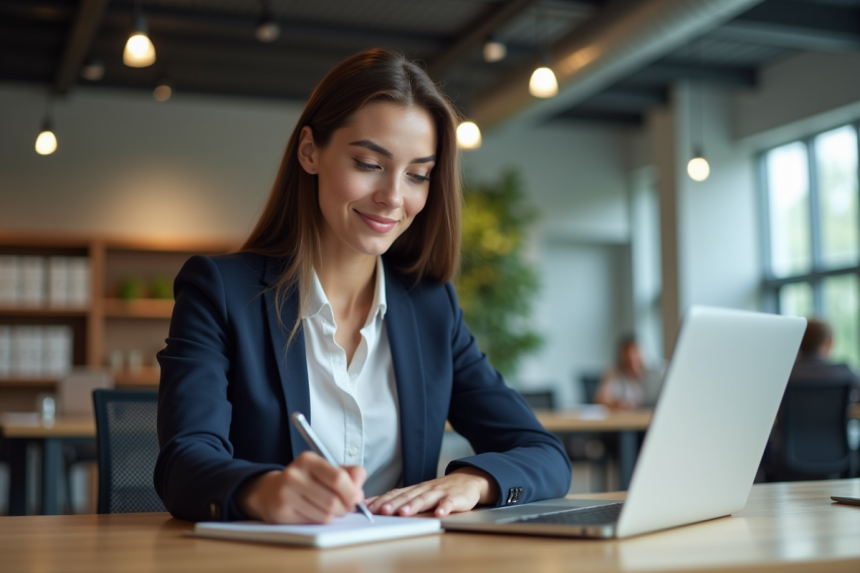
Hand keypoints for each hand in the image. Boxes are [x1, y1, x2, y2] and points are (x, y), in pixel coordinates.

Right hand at [236, 451, 366, 523]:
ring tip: (331, 509)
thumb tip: (359, 489)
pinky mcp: (282, 511)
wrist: (272, 492)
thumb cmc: (308, 480)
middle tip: (346, 507)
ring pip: (325, 514)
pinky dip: (321, 519)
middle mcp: (294, 474)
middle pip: (333, 500)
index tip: (357, 498)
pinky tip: (316, 512)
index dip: (351, 491)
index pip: (338, 477)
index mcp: (308, 459)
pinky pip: (314, 521)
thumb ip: (350, 473)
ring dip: (334, 515)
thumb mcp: (328, 469)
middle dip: (345, 507)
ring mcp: (286, 493)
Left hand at [367, 466, 498, 517]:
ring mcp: (441, 492)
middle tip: (381, 510)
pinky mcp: (456, 498)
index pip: (396, 493)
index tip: (368, 507)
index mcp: (416, 489)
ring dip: (414, 505)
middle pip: (407, 496)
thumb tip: (377, 506)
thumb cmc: (441, 490)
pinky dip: (445, 507)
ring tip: (404, 513)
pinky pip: (450, 503)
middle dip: (393, 503)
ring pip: (425, 499)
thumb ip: (403, 499)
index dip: (382, 499)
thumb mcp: (421, 492)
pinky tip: (440, 513)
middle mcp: (426, 489)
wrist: (469, 480)